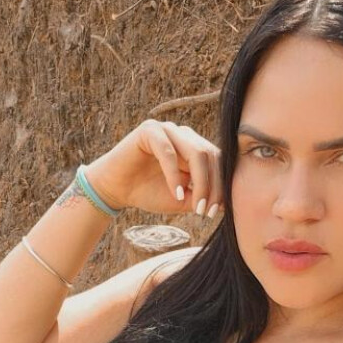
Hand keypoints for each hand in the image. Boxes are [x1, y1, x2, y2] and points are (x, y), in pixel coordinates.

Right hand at [83, 119, 224, 217]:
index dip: (222, 186)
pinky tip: (175, 194)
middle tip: (205, 212)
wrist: (115, 190)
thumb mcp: (181, 200)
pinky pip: (168, 152)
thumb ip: (202, 197)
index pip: (218, 161)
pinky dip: (174, 175)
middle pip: (211, 156)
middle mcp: (185, 135)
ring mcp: (168, 129)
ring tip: (194, 206)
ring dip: (199, 182)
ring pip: (196, 152)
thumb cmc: (148, 193)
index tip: (216, 212)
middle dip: (213, 187)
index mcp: (195, 146)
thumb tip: (227, 204)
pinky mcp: (150, 130)